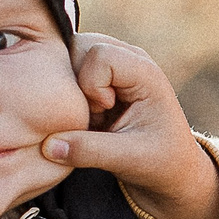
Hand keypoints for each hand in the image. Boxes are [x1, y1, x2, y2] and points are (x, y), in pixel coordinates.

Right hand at [43, 34, 218, 218]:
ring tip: (92, 118)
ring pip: (69, 57)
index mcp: (145, 72)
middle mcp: (129, 60)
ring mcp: (113, 66)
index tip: (107, 113)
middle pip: (79, 47)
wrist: (171, 171)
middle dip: (76, 85)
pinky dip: (68, 97)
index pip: (99, 55)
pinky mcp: (98, 77)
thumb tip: (47, 146)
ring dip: (70, 92)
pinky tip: (88, 119)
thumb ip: (89, 151)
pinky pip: (67, 72)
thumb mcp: (129, 160)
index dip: (93, 86)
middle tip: (94, 116)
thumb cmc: (161, 163)